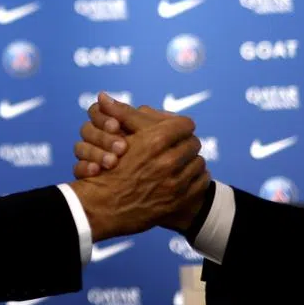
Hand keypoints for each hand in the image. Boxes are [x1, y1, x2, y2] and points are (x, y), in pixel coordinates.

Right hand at [68, 93, 209, 236]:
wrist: (102, 209)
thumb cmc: (105, 172)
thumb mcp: (112, 140)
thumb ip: (119, 116)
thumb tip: (103, 95)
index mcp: (155, 140)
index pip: (185, 124)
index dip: (179, 125)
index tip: (176, 129)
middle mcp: (168, 161)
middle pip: (193, 143)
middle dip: (186, 143)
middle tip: (179, 147)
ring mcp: (176, 183)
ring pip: (198, 163)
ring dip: (191, 162)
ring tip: (182, 164)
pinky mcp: (180, 201)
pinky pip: (201, 183)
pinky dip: (196, 179)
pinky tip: (186, 179)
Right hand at [73, 93, 171, 177]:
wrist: (135, 200)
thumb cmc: (155, 162)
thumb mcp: (150, 137)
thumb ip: (141, 118)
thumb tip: (133, 99)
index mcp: (110, 124)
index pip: (96, 111)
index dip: (105, 116)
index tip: (116, 125)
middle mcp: (97, 139)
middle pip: (87, 128)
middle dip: (102, 137)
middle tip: (119, 147)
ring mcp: (90, 156)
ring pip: (79, 147)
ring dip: (95, 152)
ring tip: (111, 162)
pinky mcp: (85, 175)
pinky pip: (76, 168)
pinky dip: (84, 169)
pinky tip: (96, 172)